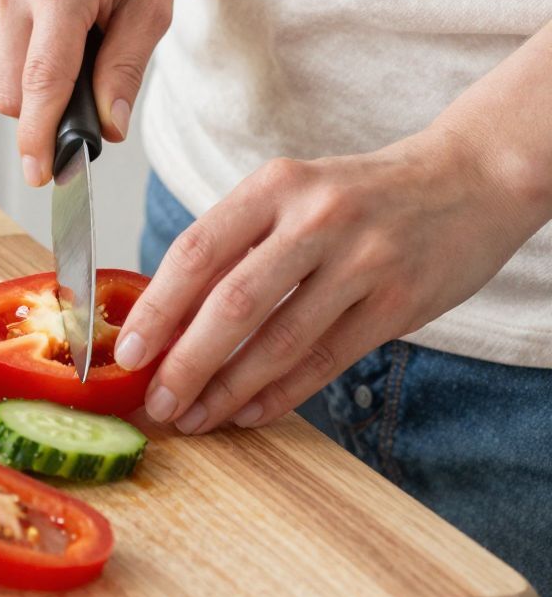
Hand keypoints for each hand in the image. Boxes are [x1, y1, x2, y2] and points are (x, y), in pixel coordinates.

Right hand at [0, 0, 176, 183]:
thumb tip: (104, 129)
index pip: (42, 83)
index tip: (42, 176)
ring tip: (72, 26)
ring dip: (35, 75)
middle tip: (91, 86)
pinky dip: (19, 50)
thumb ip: (124, 68)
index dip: (41, 139)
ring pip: (1, 77)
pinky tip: (45, 13)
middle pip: (13, 94)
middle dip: (48, 110)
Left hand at [115, 126, 538, 432]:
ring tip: (195, 417)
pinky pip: (327, 359)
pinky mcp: (398, 302)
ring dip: (229, 389)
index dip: (158, 307)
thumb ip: (242, 242)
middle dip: (186, 361)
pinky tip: (250, 414)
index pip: (199, 249)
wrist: (469, 180)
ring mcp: (362, 261)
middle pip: (234, 302)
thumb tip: (171, 313)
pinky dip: (282, 394)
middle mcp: (317, 218)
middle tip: (156, 400)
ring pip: (280, 341)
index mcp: (278, 184)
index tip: (127, 350)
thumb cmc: (364, 194)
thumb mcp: (298, 191)